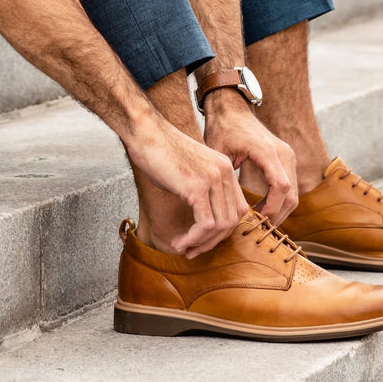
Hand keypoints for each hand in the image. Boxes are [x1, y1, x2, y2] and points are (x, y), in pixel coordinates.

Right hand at [124, 117, 248, 257]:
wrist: (145, 131)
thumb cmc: (159, 152)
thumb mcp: (189, 172)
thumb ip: (201, 191)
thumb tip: (202, 221)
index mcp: (226, 169)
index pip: (237, 210)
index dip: (222, 231)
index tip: (202, 241)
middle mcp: (224, 173)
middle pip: (232, 221)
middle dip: (212, 242)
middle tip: (192, 250)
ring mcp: (212, 179)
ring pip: (220, 226)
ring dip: (202, 243)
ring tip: (183, 247)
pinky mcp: (196, 186)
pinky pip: (205, 224)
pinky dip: (194, 238)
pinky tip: (179, 242)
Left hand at [202, 91, 297, 223]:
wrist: (231, 108)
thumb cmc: (222, 128)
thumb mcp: (218, 152)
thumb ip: (224, 177)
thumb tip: (224, 209)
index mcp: (268, 151)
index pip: (280, 187)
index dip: (270, 209)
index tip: (255, 222)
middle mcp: (284, 153)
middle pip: (291, 195)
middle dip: (276, 216)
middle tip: (255, 230)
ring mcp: (288, 156)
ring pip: (294, 194)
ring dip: (279, 212)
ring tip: (257, 223)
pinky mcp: (287, 160)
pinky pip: (290, 187)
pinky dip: (279, 202)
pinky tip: (260, 210)